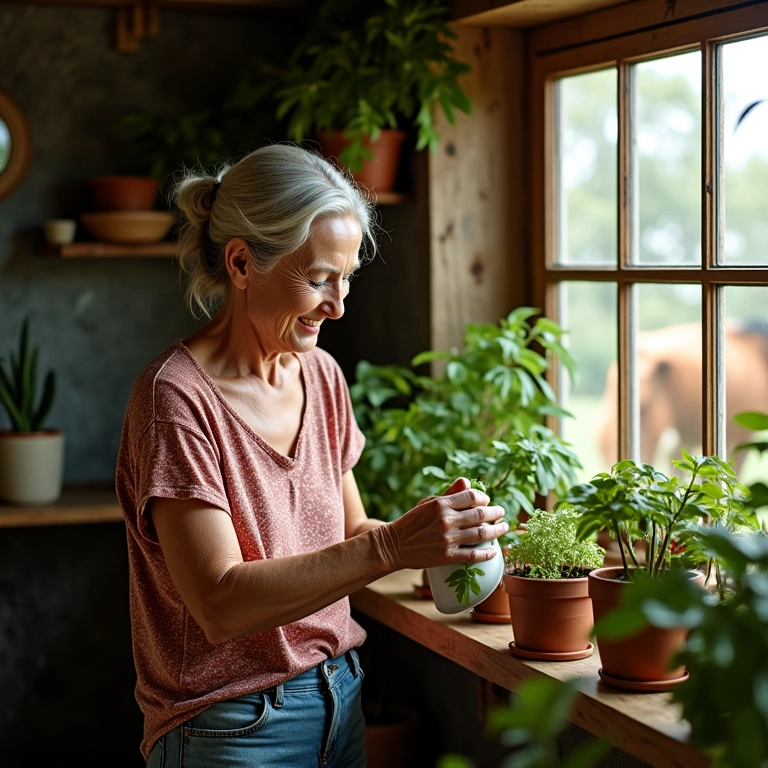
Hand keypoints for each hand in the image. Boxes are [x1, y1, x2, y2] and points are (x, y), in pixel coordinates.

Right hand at [375, 477, 508, 570]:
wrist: (393, 545)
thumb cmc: (412, 522)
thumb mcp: (427, 503)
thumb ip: (449, 494)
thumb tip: (467, 481)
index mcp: (441, 504)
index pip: (472, 497)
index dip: (484, 498)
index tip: (487, 501)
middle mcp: (446, 520)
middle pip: (480, 514)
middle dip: (496, 513)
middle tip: (502, 513)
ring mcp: (448, 539)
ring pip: (481, 533)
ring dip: (497, 530)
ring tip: (504, 528)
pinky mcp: (447, 556)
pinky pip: (473, 555)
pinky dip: (487, 553)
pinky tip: (494, 551)